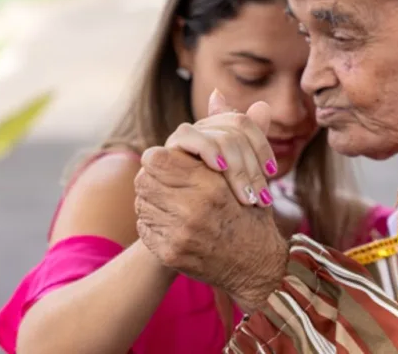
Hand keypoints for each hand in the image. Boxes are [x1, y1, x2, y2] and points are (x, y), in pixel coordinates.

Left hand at [134, 147, 287, 310]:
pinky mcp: (170, 253)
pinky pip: (145, 228)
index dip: (157, 158)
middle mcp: (192, 209)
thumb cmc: (248, 216)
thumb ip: (208, 159)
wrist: (256, 265)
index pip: (157, 159)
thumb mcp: (238, 181)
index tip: (163, 161)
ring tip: (167, 202)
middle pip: (144, 180)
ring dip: (151, 200)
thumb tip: (192, 132)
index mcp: (210, 185)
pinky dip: (153, 223)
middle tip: (161, 180)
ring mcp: (179, 234)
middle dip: (151, 178)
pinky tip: (170, 222)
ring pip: (141, 204)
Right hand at [165, 89, 277, 206]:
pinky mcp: (163, 151)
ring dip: (237, 166)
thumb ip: (252, 148)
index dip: (260, 144)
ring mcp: (179, 141)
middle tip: (261, 198)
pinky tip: (221, 168)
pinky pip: (187, 135)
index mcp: (216, 133)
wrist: (188, 236)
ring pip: (215, 134)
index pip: (241, 122)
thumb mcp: (241, 182)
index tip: (271, 171)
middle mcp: (197, 132)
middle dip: (251, 165)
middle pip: (232, 129)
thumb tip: (263, 105)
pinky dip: (208, 148)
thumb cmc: (219, 212)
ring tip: (247, 197)